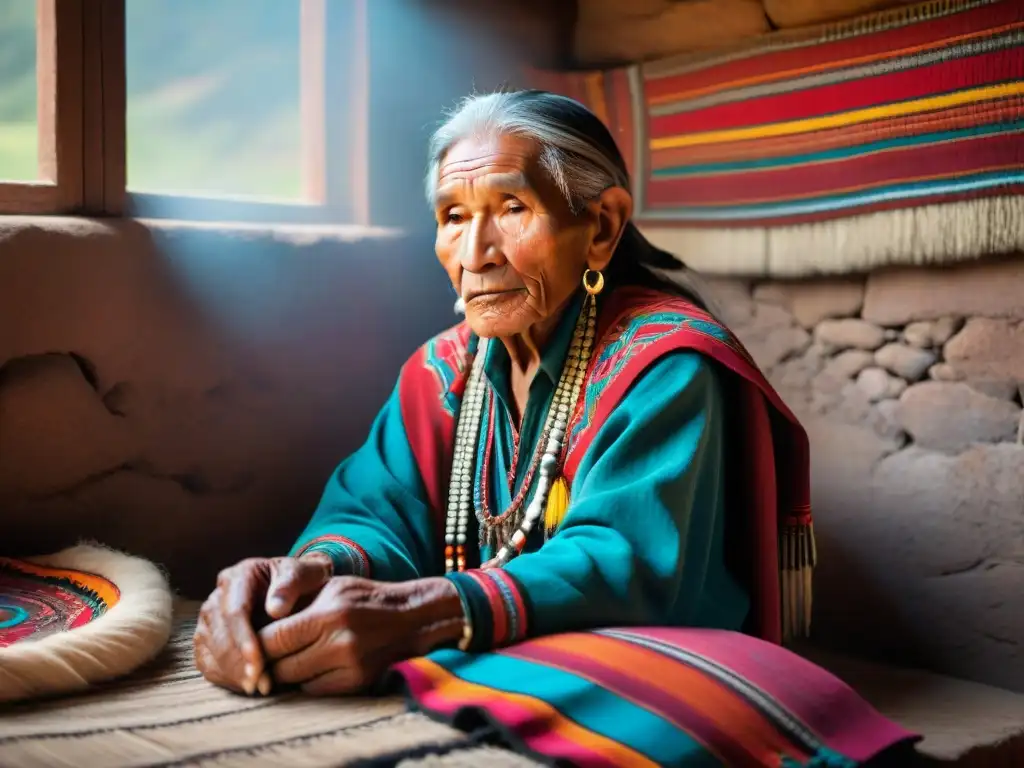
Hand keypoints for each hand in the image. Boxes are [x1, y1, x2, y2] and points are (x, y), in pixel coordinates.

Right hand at [193, 554, 332, 694]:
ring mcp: (210, 618)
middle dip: (238, 662)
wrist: (298, 585)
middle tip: (260, 684)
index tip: (258, 662)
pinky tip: (245, 686)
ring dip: (232, 673)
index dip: (244, 639)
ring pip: (210, 649)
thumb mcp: (305, 573)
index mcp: (239, 576)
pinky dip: (224, 677)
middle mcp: (218, 596)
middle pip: (219, 633)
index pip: (234, 611)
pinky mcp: (209, 638)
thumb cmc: (303, 579)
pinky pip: (207, 661)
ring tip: (257, 688)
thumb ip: (291, 584)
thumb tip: (275, 609)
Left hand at [258, 576, 462, 695]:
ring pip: (295, 681)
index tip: (248, 642)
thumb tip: (254, 624)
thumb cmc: (363, 597)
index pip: (273, 639)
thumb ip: (295, 605)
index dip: (254, 644)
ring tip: (283, 660)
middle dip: (265, 663)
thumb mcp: (330, 588)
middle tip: (259, 656)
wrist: (411, 617)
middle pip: (280, 666)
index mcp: (328, 614)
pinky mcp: (357, 683)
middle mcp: (339, 643)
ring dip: (284, 674)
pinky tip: (310, 666)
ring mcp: (350, 666)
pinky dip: (306, 681)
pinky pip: (314, 690)